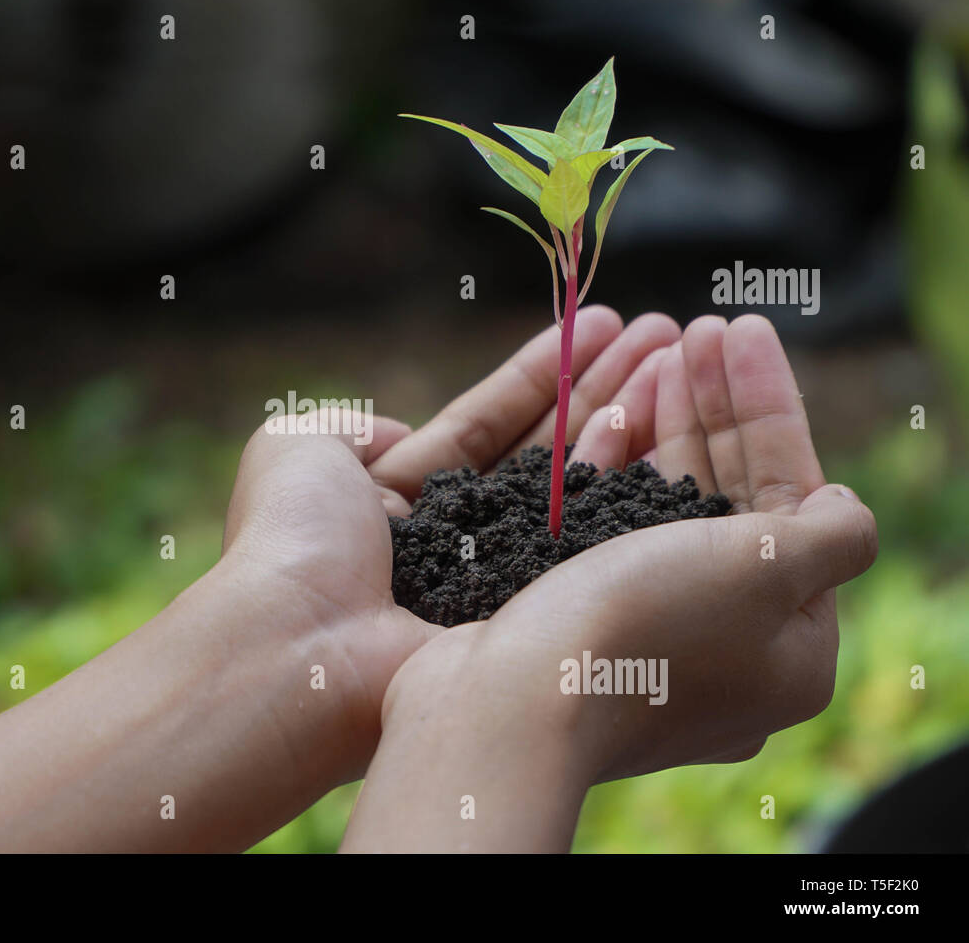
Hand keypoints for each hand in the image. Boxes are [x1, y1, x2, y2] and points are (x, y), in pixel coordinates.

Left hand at [220, 306, 682, 782]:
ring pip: (575, 490)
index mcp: (400, 502)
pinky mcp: (532, 614)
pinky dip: (622, 483)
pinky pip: (584, 538)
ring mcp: (500, 582)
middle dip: (602, 387)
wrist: (300, 645)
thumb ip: (347, 423)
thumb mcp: (294, 447)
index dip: (542, 375)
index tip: (599, 325)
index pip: (485, 426)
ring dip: (627, 418)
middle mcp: (457, 542)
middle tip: (666, 333)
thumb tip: (397, 433)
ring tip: (679, 357)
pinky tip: (665, 428)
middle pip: (543, 451)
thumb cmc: (292, 539)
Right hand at [343, 315, 876, 851]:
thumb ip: (834, 532)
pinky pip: (603, 532)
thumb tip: (843, 509)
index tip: (741, 332)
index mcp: (784, 647)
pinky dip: (605, 469)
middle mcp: (718, 647)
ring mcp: (642, 638)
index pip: (792, 501)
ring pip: (661, 509)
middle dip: (711, 406)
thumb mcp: (770, 570)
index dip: (769, 408)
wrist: (501, 703)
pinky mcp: (575, 626)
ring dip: (660, 424)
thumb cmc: (641, 628)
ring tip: (649, 349)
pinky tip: (602, 412)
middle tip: (693, 329)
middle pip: (726, 499)